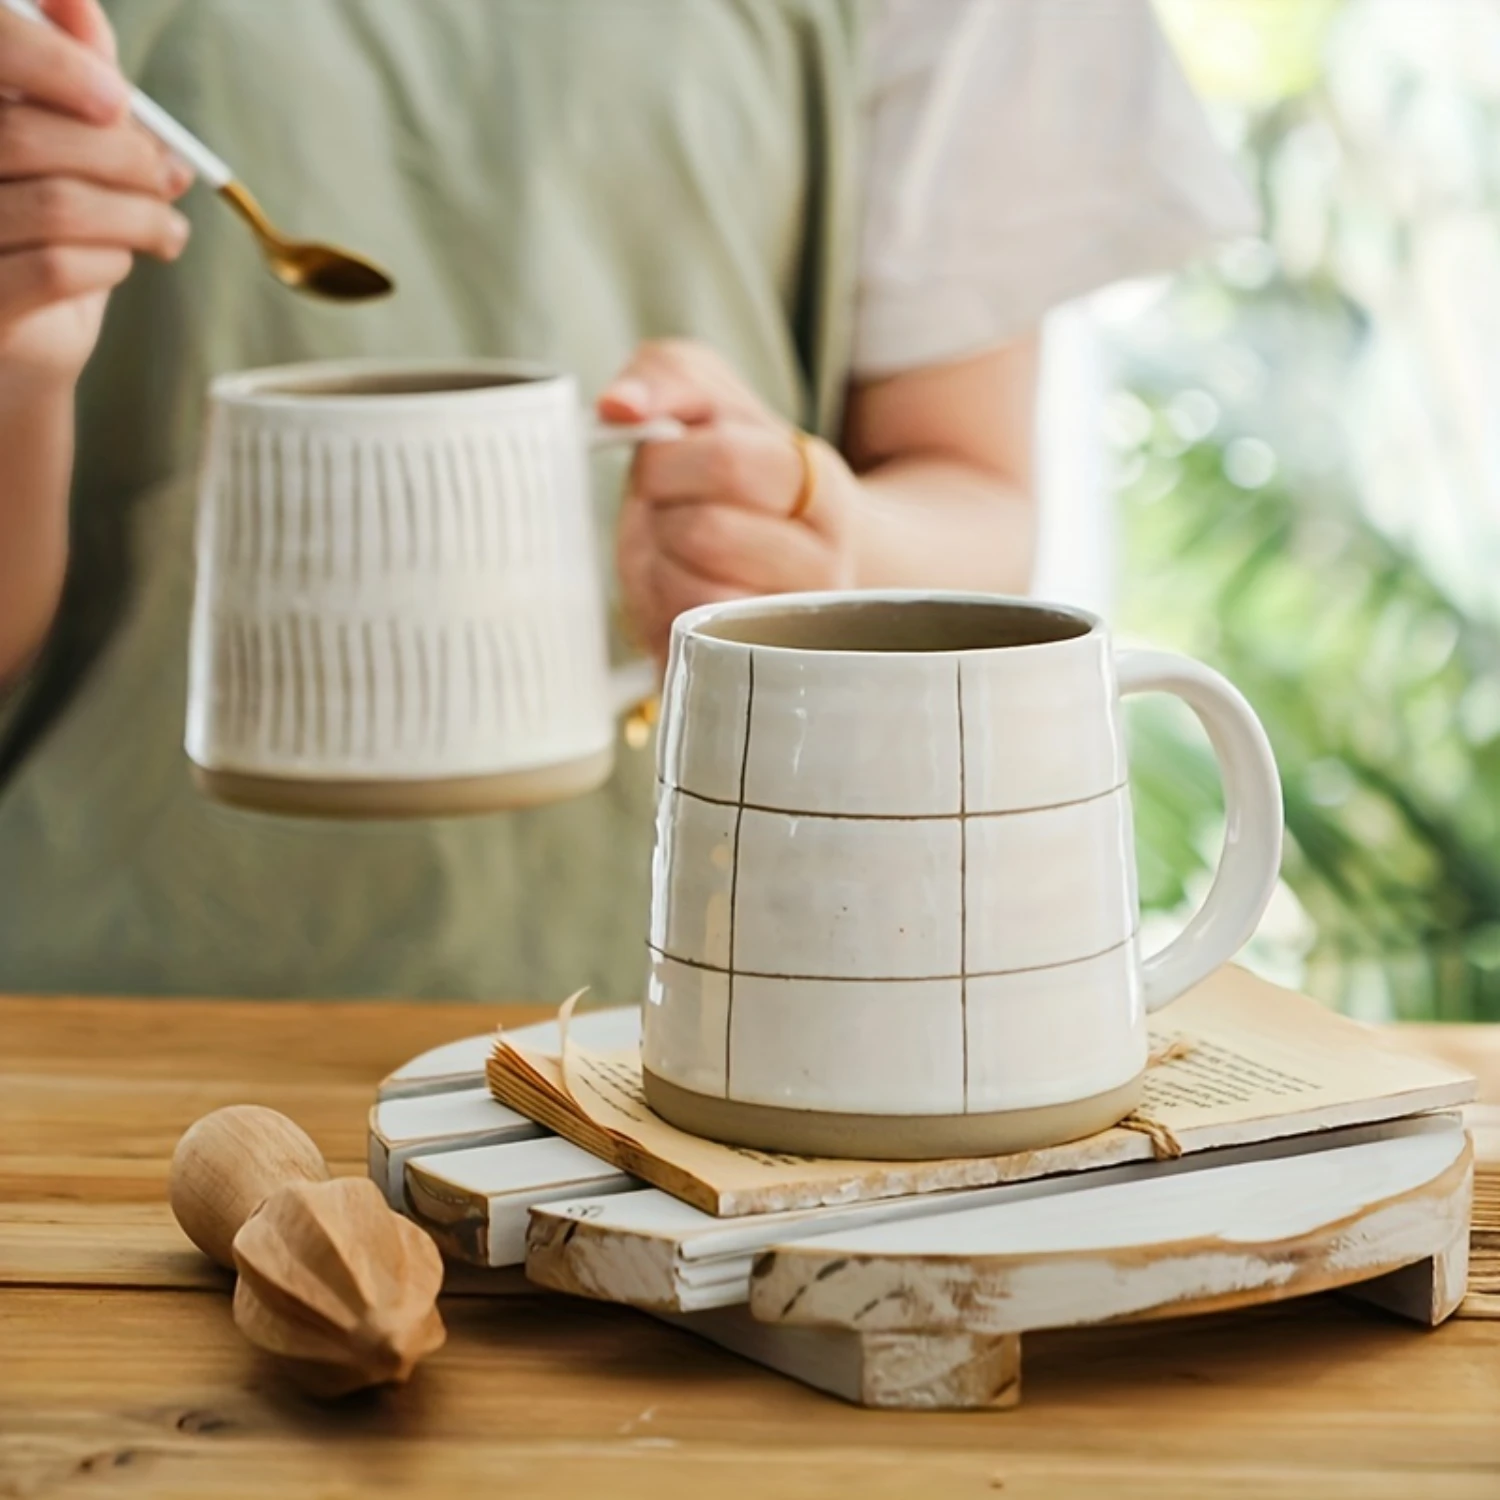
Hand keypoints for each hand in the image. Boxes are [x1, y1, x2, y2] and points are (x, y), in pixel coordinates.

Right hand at [0, 0, 191, 389]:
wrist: (11, 350)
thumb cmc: (31, 232)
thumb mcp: (58, 146)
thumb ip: (66, 70)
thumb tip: (78, 4)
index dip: (50, 60)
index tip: (117, 97)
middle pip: (27, 134)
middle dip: (123, 156)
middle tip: (170, 177)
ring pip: (55, 206)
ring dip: (136, 216)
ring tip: (166, 230)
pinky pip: (54, 269)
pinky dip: (109, 262)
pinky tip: (120, 262)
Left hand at [600, 339, 857, 660]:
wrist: (790, 561)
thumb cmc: (739, 479)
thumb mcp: (713, 402)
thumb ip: (667, 377)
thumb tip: (618, 405)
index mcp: (818, 485)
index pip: (732, 460)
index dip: (669, 458)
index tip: (661, 461)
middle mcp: (822, 564)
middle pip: (707, 531)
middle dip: (658, 513)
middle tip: (663, 507)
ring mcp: (791, 630)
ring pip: (692, 595)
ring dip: (654, 565)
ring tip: (672, 549)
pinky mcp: (748, 673)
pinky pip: (685, 646)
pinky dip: (658, 612)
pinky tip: (673, 591)